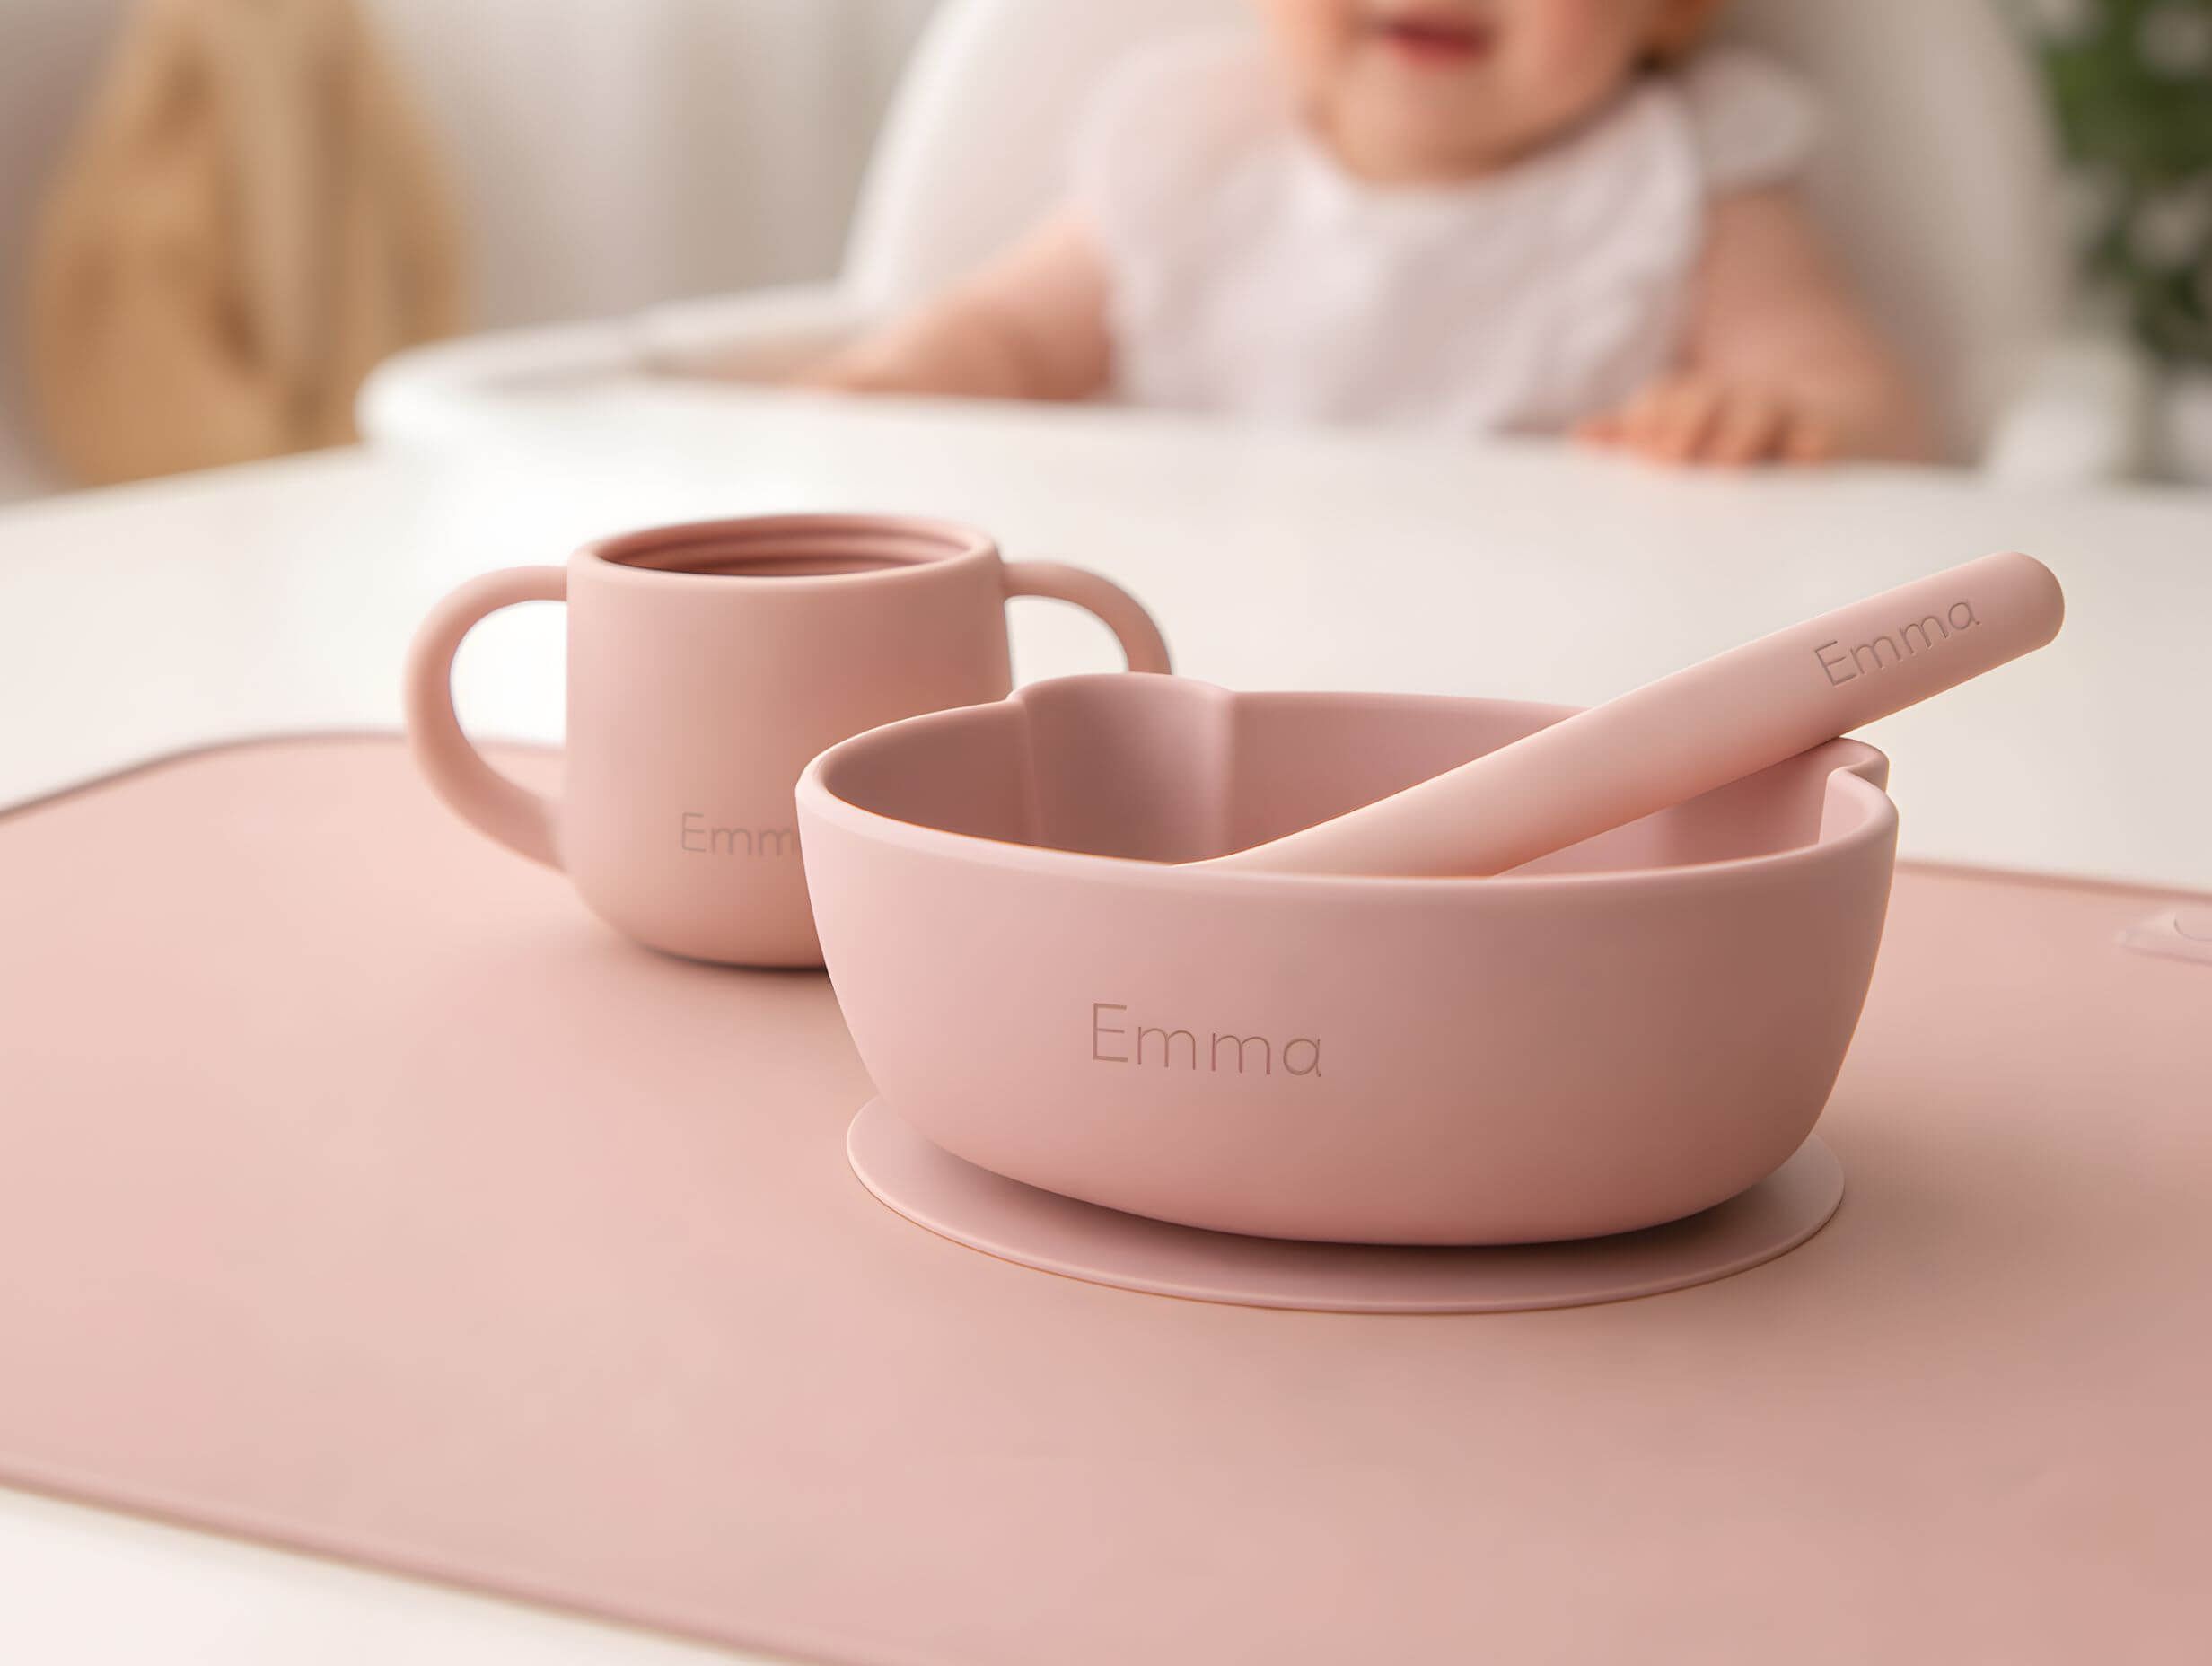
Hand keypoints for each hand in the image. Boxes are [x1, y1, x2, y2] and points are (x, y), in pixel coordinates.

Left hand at [1575, 374, 1837, 467]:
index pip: (1666, 397)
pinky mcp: (1831, 440)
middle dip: (1684, 420)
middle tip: (1663, 459)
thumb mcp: (1688, 436)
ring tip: (1723, 463)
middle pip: (1708, 397)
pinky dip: (1815, 445)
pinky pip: (1825, 439)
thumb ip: (1635, 438)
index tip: (1636, 445)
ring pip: (1760, 413)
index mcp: (1701, 402)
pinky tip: (1806, 457)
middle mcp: (1741, 402)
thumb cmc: (1740, 445)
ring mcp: (1787, 419)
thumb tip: (1582, 437)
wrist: (1841, 423)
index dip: (1649, 415)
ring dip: (1739, 432)